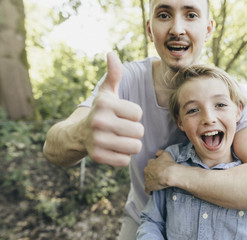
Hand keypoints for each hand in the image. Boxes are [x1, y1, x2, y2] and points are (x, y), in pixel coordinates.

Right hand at [83, 52, 143, 166]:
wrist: (77, 134)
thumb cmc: (101, 111)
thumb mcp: (107, 92)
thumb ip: (114, 74)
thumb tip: (111, 53)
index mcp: (105, 104)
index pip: (138, 113)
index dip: (133, 115)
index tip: (122, 115)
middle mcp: (99, 122)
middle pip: (139, 131)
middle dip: (134, 131)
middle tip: (121, 128)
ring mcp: (97, 141)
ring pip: (135, 147)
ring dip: (130, 144)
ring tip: (119, 138)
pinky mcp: (98, 157)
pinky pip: (125, 160)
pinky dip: (123, 156)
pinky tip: (113, 149)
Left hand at [144, 150, 176, 193]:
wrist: (170, 174)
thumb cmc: (168, 164)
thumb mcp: (165, 154)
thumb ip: (160, 152)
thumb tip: (156, 154)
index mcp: (150, 163)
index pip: (151, 163)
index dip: (155, 166)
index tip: (159, 168)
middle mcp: (147, 170)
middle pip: (148, 171)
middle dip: (151, 173)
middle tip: (158, 175)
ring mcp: (147, 178)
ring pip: (147, 179)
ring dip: (151, 181)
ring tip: (157, 183)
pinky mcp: (148, 186)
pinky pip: (147, 189)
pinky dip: (149, 190)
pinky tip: (152, 191)